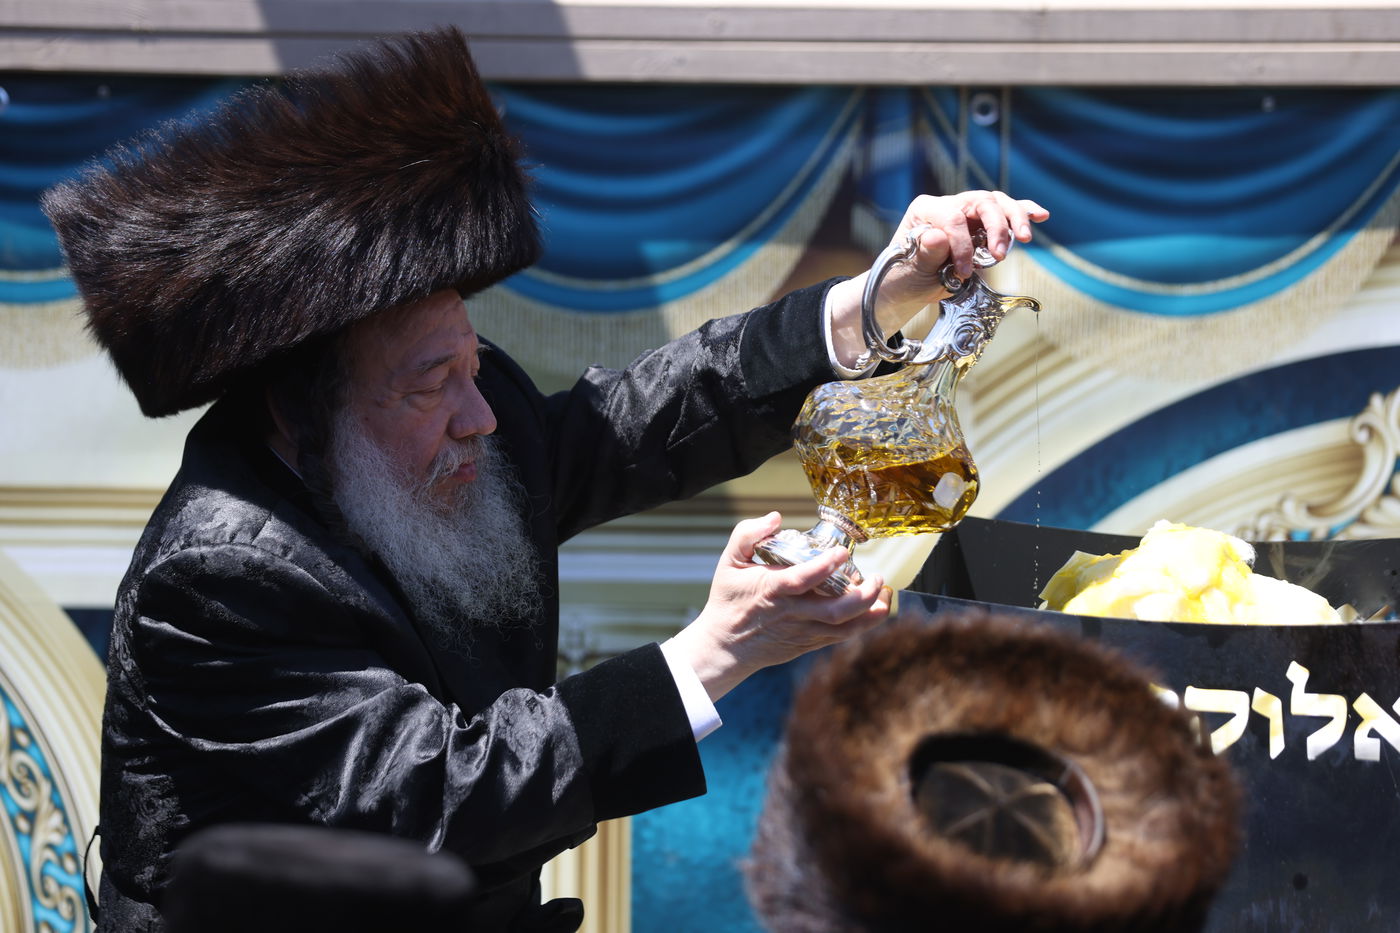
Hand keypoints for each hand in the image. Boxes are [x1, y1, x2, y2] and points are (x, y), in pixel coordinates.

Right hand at [668, 512, 891, 702]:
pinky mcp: (810, 643)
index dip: (825, 567)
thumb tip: (775, 517)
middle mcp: (792, 614)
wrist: (725, 646)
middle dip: (863, 595)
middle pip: (835, 610)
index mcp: (771, 590)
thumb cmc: (729, 600)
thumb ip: (747, 534)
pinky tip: (875, 609)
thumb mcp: (729, 561)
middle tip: (876, 576)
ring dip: (871, 612)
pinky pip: (842, 636)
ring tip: (885, 593)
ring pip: (845, 627)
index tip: (842, 552)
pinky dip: (863, 624)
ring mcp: (803, 631)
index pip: (802, 580)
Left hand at [827, 191, 1048, 367]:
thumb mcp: (909, 272)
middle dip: (995, 228)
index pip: (953, 217)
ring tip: (1026, 238)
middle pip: (981, 202)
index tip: (963, 272)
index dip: (962, 244)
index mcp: (925, 210)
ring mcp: (966, 211)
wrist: (908, 285)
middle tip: (999, 256)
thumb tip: (938, 236)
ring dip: (1015, 219)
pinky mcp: (981, 222)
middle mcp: (948, 204)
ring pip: (997, 203)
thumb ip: (924, 254)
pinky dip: (1024, 212)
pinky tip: (1041, 215)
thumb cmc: (906, 278)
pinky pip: (1005, 211)